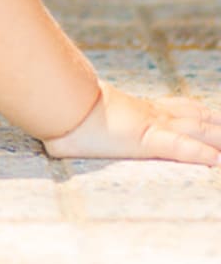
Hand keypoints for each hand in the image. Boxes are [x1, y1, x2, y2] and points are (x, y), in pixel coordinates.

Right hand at [42, 82, 220, 165]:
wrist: (58, 103)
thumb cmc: (62, 112)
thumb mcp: (79, 119)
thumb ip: (78, 129)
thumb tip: (59, 137)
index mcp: (136, 109)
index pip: (174, 108)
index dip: (196, 112)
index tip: (211, 113)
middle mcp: (149, 114)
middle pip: (194, 117)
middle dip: (216, 124)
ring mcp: (150, 125)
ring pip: (196, 130)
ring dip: (218, 136)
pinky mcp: (147, 139)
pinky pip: (181, 147)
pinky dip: (201, 153)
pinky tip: (216, 160)